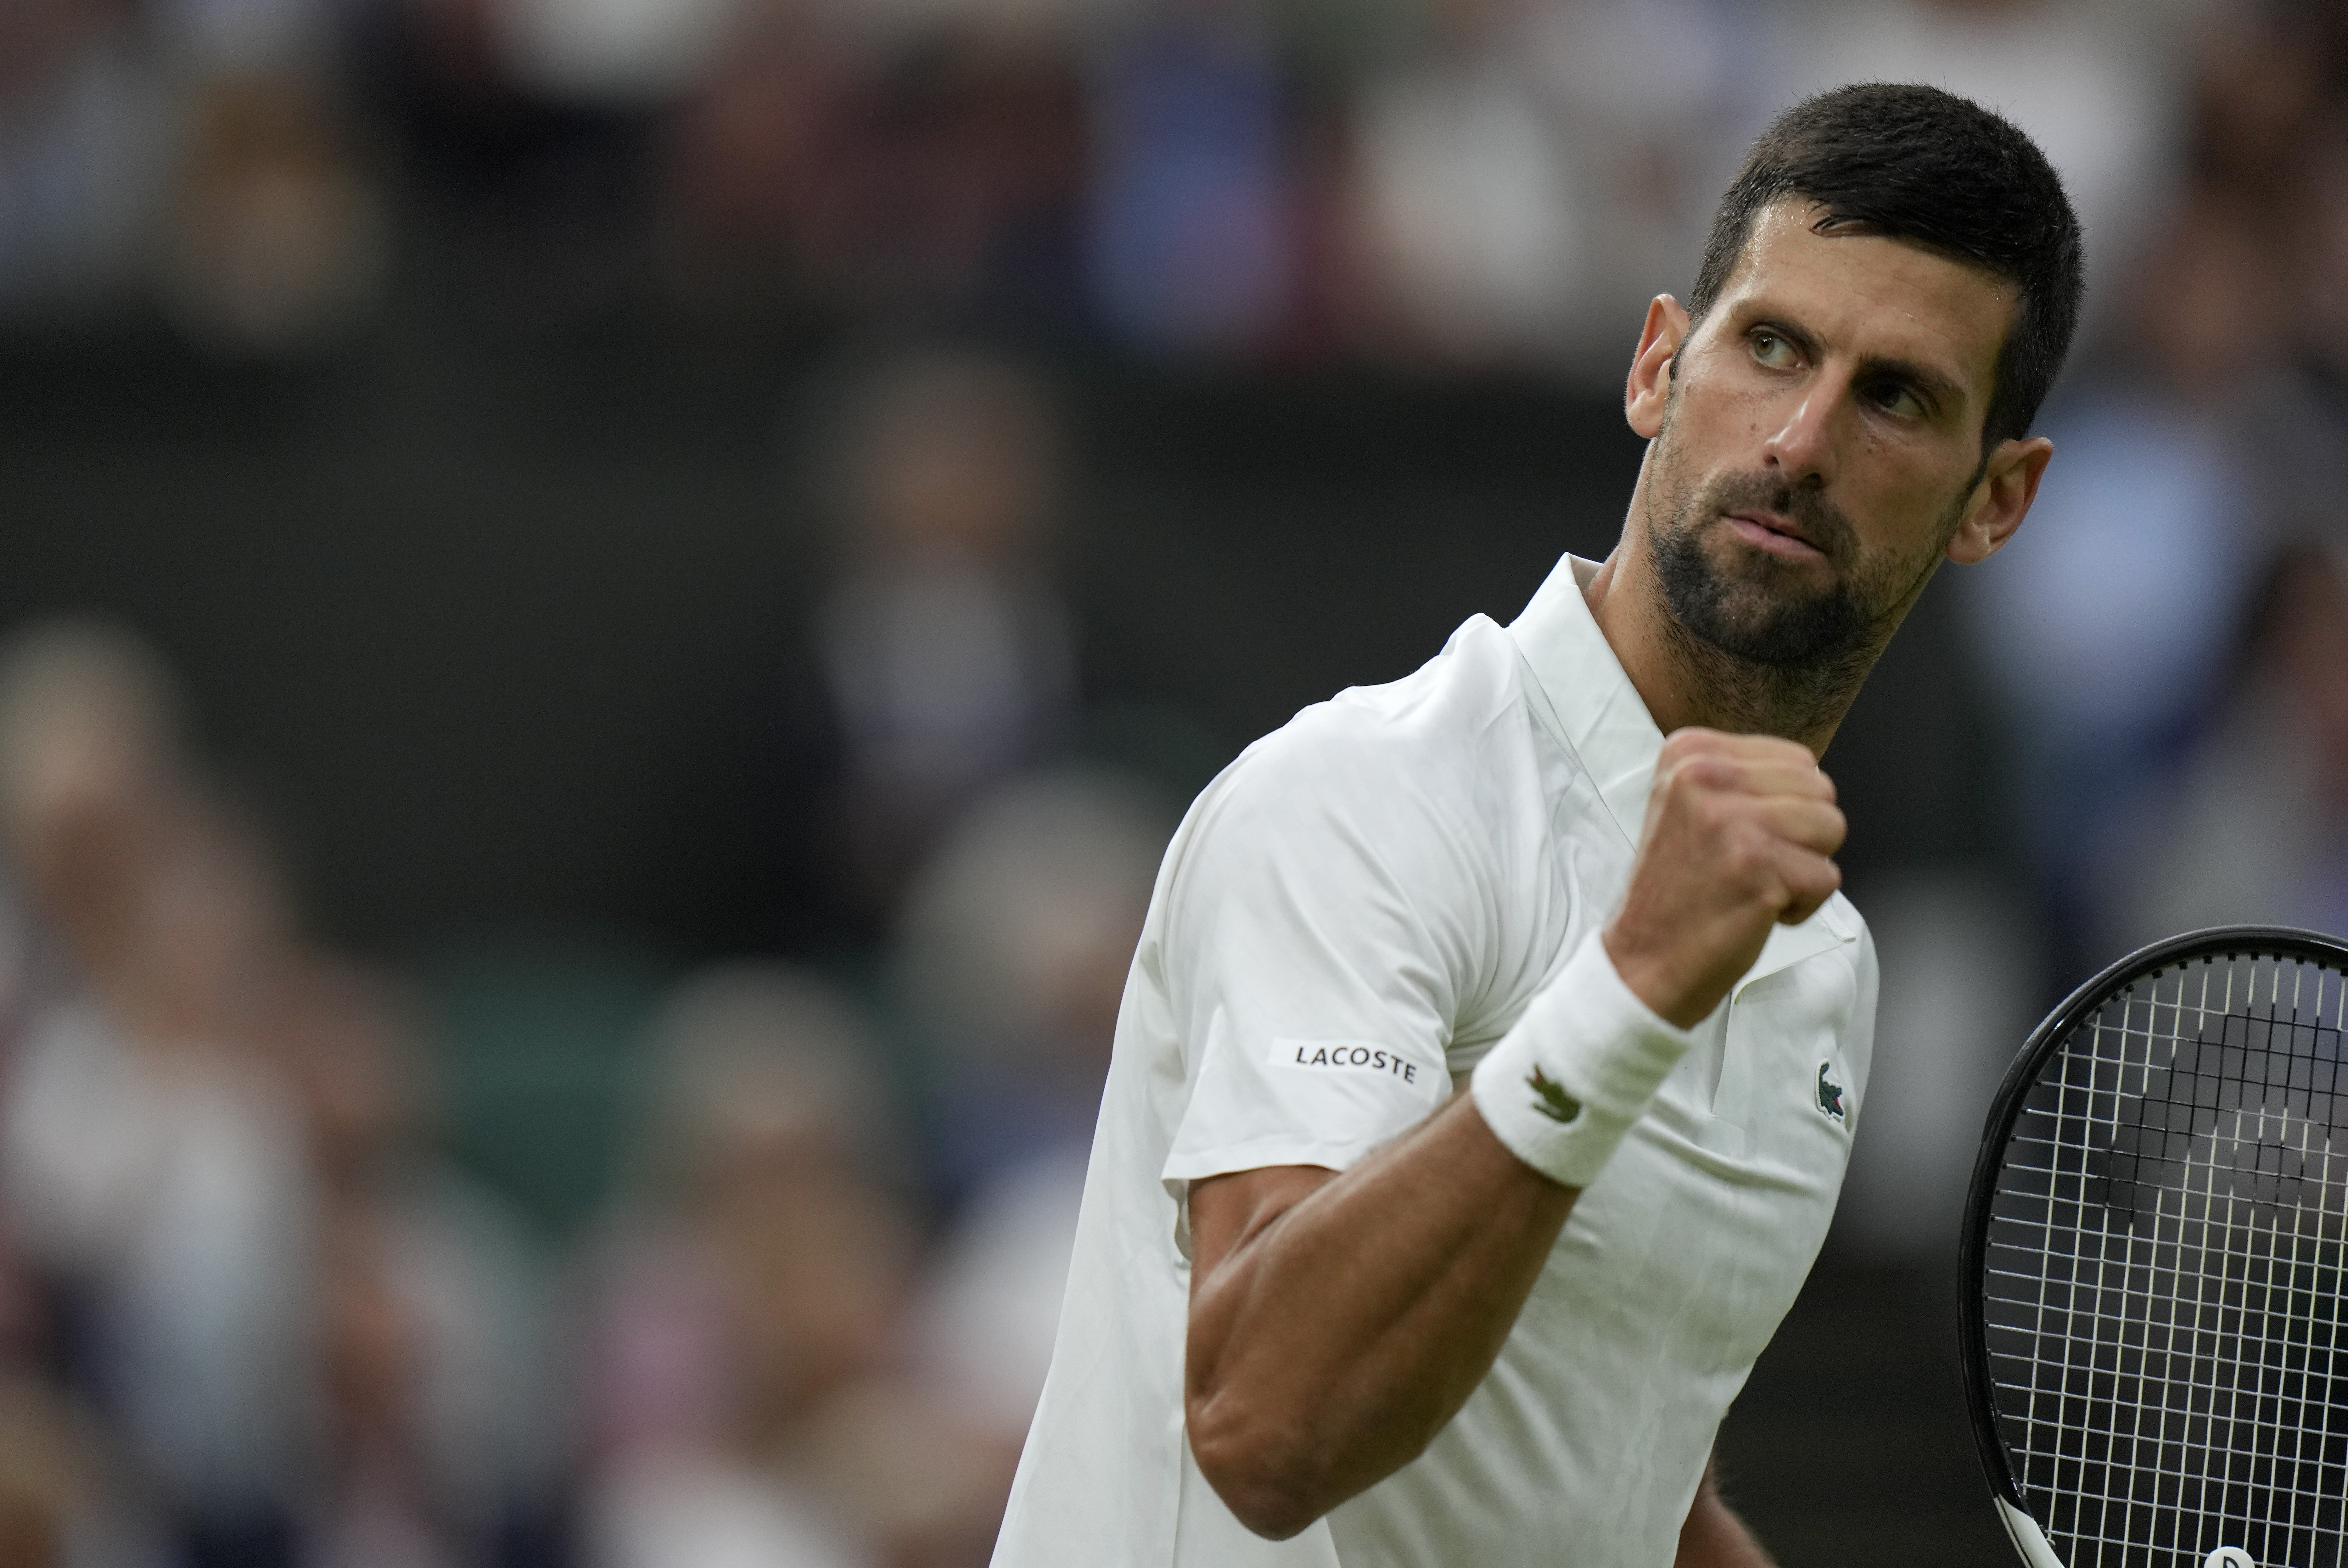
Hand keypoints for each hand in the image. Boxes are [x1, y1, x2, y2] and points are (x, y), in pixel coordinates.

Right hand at [1603, 729, 1843, 1028]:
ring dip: (1804, 867)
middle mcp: (1704, 775)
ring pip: (1831, 827)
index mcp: (1688, 752)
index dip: (1784, 808)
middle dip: (1801, 835)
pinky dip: (1803, 905)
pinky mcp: (1757, 866)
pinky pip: (1828, 877)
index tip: (1735, 840)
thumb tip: (1814, 776)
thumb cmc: (1679, 890)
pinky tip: (1757, 909)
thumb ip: (1742, 779)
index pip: (1798, 759)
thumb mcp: (1691, 806)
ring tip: (1755, 883)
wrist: (1643, 961)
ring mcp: (1730, 820)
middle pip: (1820, 789)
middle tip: (1749, 864)